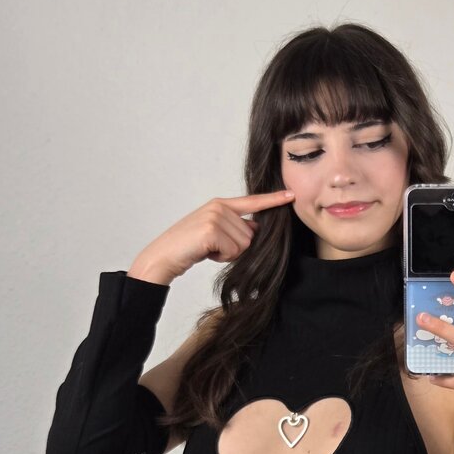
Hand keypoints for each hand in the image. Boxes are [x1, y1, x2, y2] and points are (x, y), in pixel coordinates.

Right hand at [129, 189, 294, 283]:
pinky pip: (234, 250)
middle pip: (250, 235)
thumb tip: (256, 230)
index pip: (252, 202)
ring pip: (244, 244)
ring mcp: (215, 216)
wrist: (163, 256)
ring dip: (228, 254)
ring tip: (207, 249)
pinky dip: (221, 257)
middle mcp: (219, 206)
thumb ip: (235, 228)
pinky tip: (205, 252)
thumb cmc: (188, 247)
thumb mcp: (214, 233)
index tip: (291, 195)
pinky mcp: (212, 229)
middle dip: (235, 248)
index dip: (273, 200)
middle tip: (212, 247)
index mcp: (220, 204)